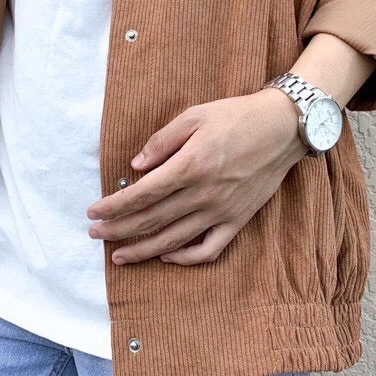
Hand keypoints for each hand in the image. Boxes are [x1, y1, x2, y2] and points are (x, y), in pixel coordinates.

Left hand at [86, 88, 308, 265]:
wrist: (283, 128)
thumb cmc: (236, 116)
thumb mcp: (194, 116)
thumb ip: (162, 141)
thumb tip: (135, 165)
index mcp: (189, 166)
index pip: (142, 193)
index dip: (114, 206)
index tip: (93, 211)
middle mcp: (203, 194)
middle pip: (151, 220)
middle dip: (118, 230)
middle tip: (94, 234)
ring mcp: (221, 211)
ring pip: (174, 240)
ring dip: (142, 250)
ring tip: (119, 256)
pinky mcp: (238, 220)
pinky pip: (209, 249)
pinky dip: (185, 258)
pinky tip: (167, 257)